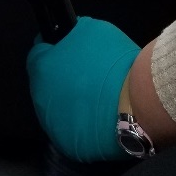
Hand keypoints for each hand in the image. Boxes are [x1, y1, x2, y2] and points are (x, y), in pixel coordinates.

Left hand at [27, 17, 140, 161]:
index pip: (37, 53)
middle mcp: (40, 98)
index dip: (53, 49)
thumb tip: (68, 36)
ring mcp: (53, 125)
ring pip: (57, 110)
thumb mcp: (93, 30)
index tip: (66, 50)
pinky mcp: (69, 146)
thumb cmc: (114, 63)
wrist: (137, 102)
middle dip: (61, 79)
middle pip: (46, 84)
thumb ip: (73, 33)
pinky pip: (73, 131)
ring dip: (70, 103)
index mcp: (42, 68)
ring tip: (95, 99)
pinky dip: (83, 124)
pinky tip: (99, 117)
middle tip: (87, 76)